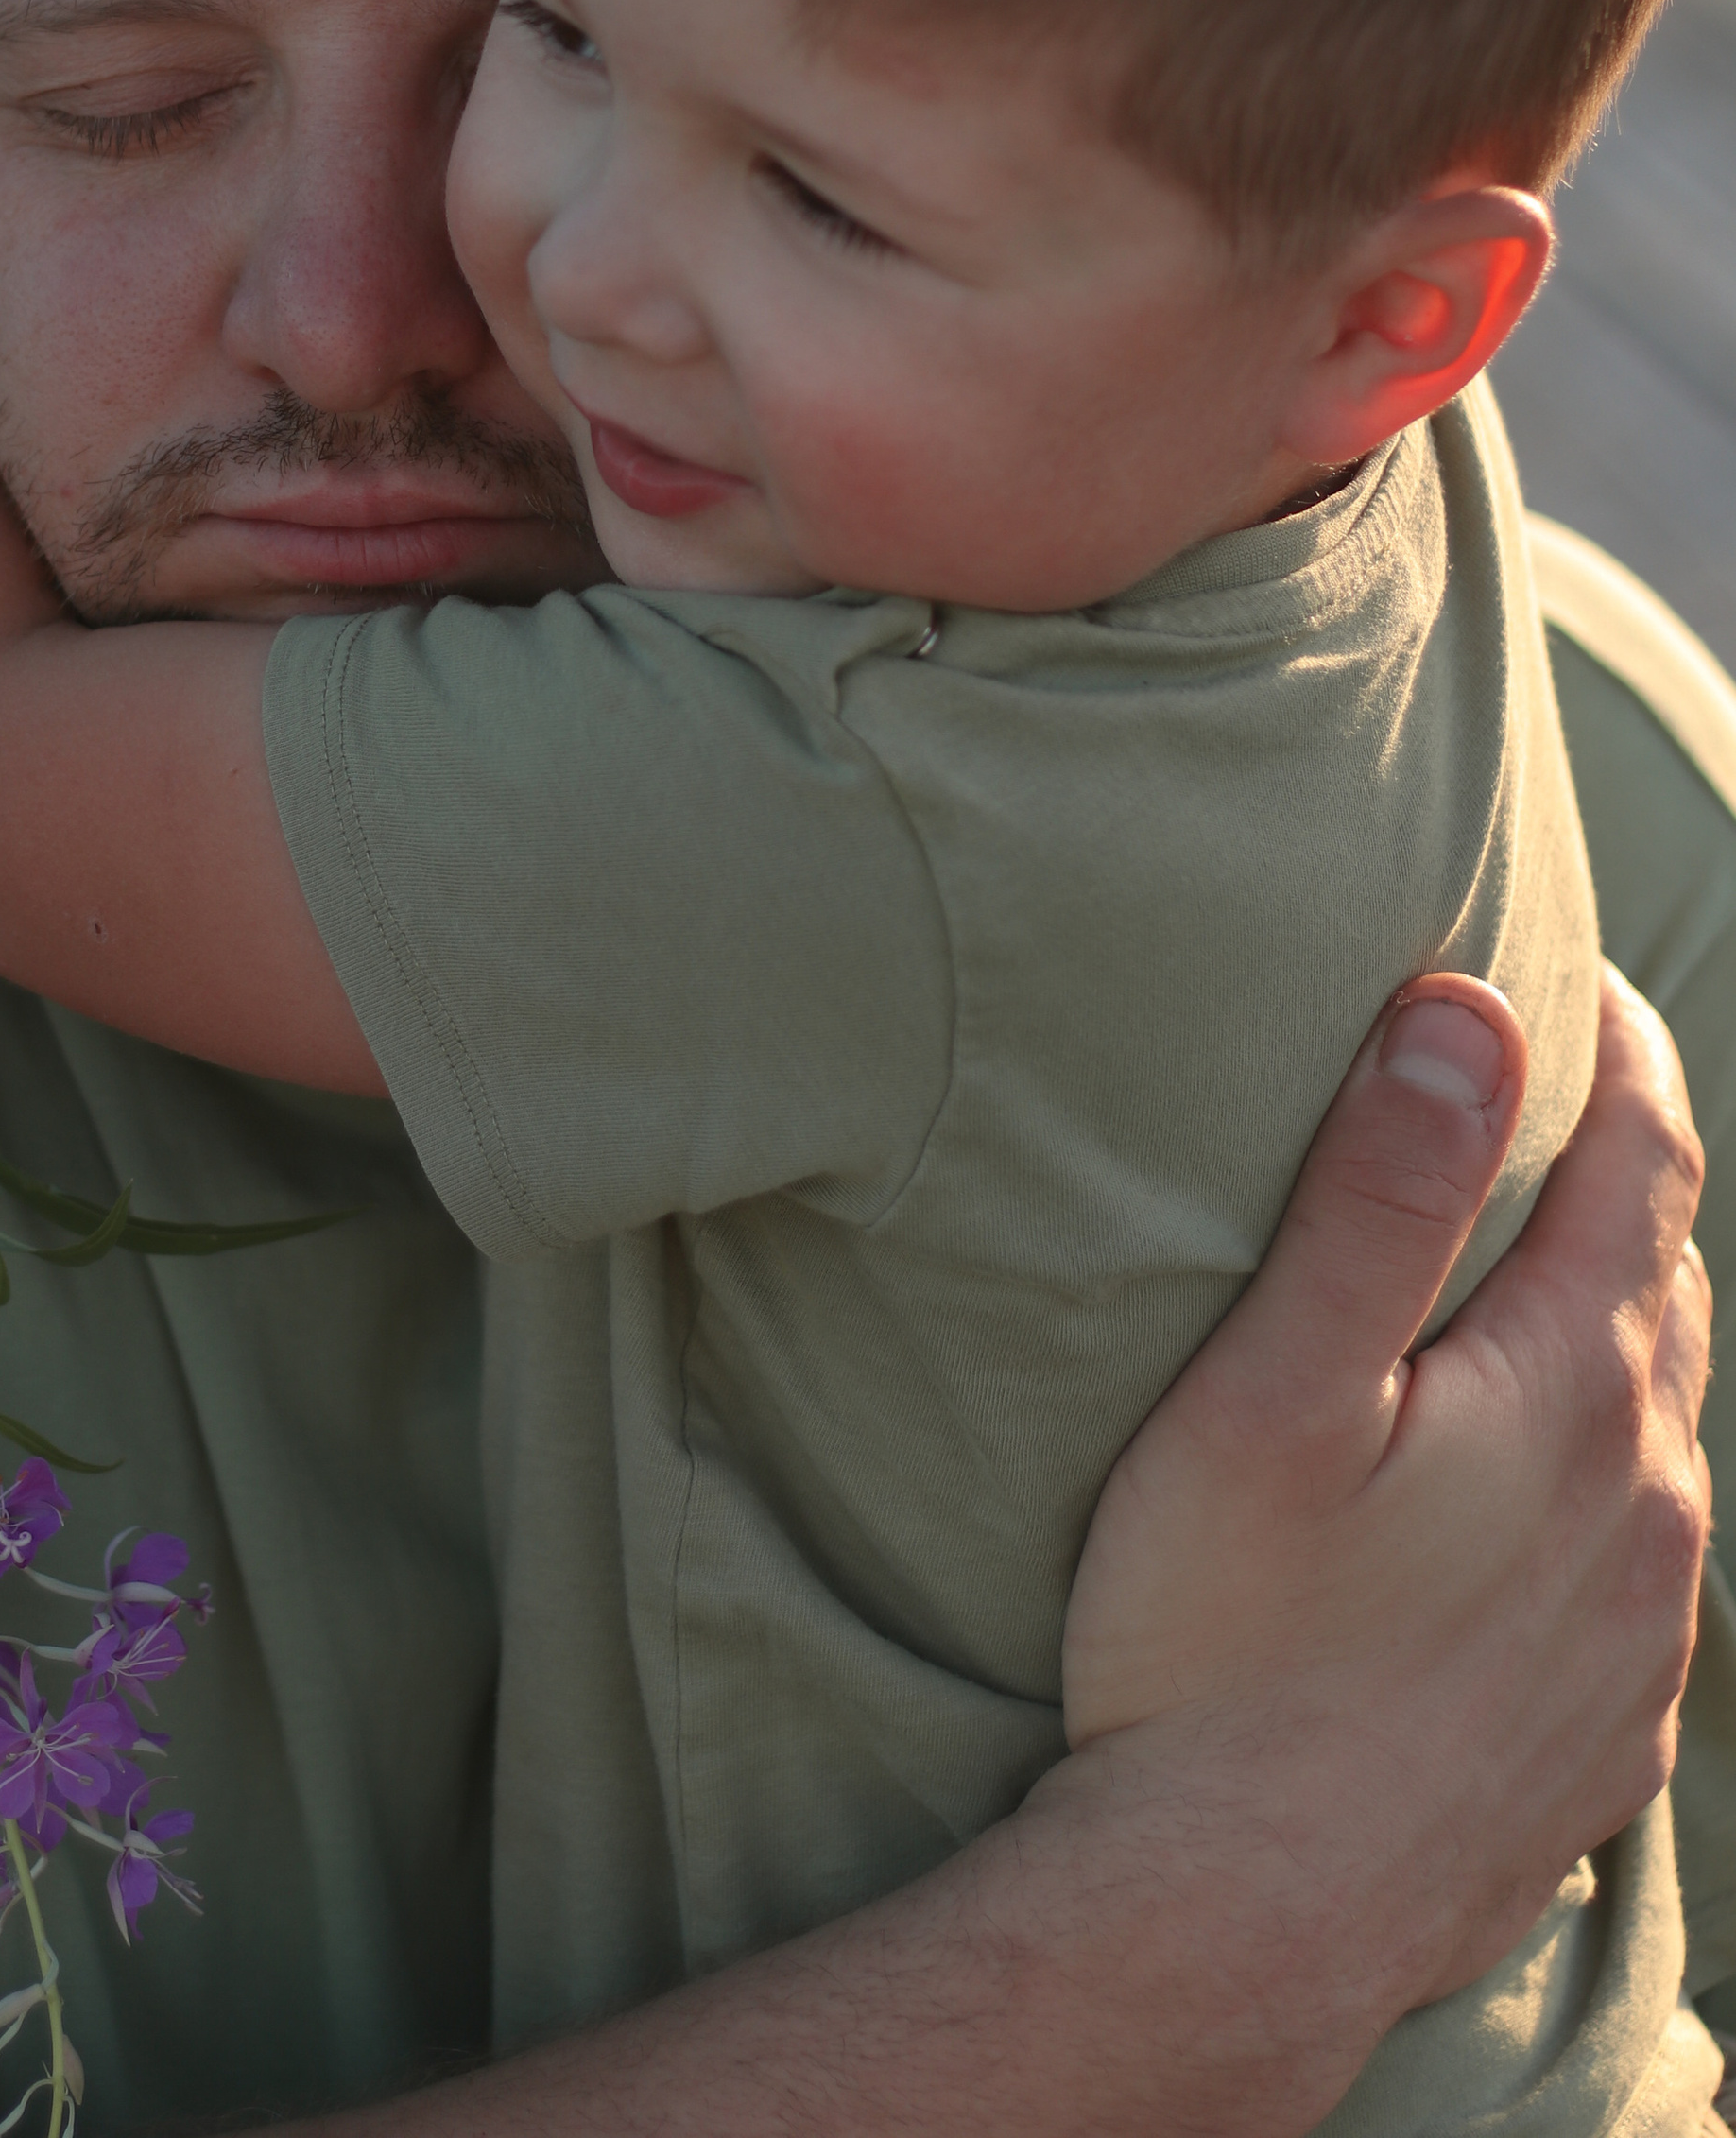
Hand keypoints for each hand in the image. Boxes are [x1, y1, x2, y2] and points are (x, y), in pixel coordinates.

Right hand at [1065, 962, 1710, 2013]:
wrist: (1243, 1920)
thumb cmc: (1223, 1640)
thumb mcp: (1275, 1388)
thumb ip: (1381, 1190)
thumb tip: (1474, 1006)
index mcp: (1575, 1389)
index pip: (1646, 1161)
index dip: (1620, 1050)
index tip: (1576, 973)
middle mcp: (1652, 1500)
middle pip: (1668, 1286)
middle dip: (1620, 1180)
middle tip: (1546, 1104)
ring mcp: (1645, 1631)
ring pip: (1666, 1428)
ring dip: (1616, 1332)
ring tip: (1532, 1283)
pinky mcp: (1610, 1732)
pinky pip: (1645, 1565)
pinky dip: (1603, 1482)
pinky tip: (1527, 1498)